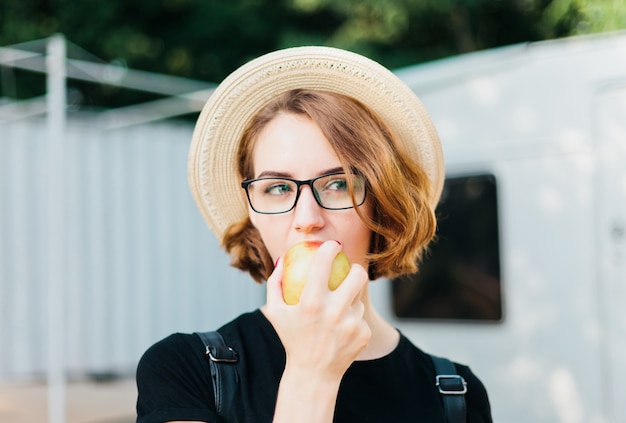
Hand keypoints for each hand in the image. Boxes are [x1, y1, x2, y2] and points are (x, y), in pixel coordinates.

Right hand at [263, 240, 370, 381]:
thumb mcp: (275, 312)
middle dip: (355, 268)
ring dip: (350, 300)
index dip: (330, 249)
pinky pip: (361, 317)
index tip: (332, 246)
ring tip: (337, 311)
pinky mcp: (363, 334)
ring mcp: (351, 324)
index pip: (323, 263)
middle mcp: (333, 312)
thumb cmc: (291, 338)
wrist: (313, 374)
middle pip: (358, 275)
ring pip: (359, 298)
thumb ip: (275, 283)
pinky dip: (352, 319)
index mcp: (311, 303)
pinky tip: (342, 329)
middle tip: (349, 270)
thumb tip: (282, 259)